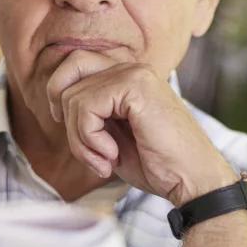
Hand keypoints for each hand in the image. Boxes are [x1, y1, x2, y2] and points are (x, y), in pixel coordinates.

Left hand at [46, 50, 237, 206]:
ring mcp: (134, 74)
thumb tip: (55, 107)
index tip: (81, 137)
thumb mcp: (112, 136)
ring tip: (103, 160)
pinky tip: (112, 156)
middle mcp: (131, 68)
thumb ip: (89, 116)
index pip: (74, 67)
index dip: (63, 100)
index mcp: (127, 76)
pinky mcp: (135, 87)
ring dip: (79, 138)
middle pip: (69, 67)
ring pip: (73, 95)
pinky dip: (89, 139)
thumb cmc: (156, 164)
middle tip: (83, 143)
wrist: (191, 179)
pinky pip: (86, 107)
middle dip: (62, 109)